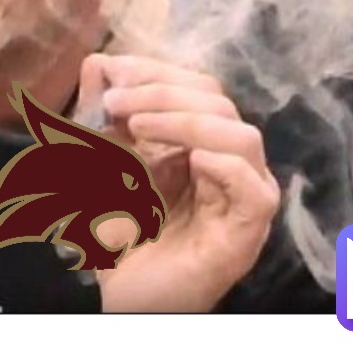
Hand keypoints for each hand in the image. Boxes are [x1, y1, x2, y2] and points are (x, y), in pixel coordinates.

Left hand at [76, 53, 280, 312]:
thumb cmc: (103, 223)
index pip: (197, 84)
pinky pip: (256, 189)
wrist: (101, 291)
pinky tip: (188, 161)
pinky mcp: (246, 235)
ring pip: (242, 135)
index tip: (111, 75)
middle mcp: (226, 163)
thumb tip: (102, 60)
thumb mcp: (96, 152)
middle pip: (218, 101)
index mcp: (198, 139)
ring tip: (136, 128)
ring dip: (185, 120)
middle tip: (116, 105)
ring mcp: (240, 199)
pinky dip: (223, 164)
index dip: (155, 71)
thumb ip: (99, 106)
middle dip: (162, 91)